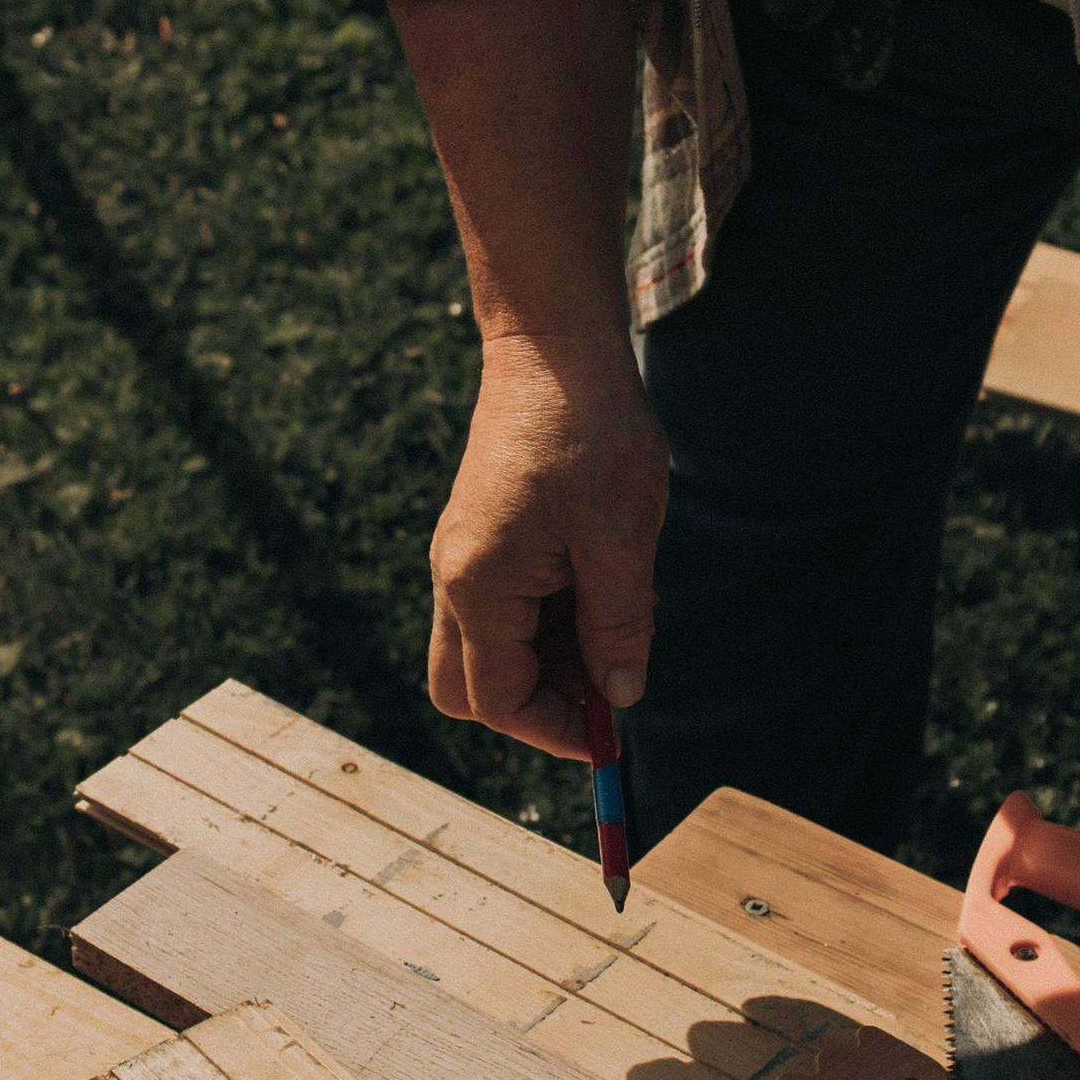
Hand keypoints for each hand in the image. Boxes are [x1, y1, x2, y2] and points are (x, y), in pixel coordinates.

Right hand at [427, 332, 670, 758]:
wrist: (554, 346)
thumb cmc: (589, 434)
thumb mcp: (622, 541)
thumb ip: (620, 629)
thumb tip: (620, 698)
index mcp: (479, 587)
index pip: (498, 700)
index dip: (555, 730)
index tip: (612, 733)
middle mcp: (456, 579)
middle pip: (474, 687)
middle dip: (540, 704)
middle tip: (607, 687)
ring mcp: (465, 557)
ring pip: (492, 650)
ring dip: (552, 660)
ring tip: (620, 624)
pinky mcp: (483, 538)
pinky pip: (505, 609)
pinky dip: (550, 622)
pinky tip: (602, 589)